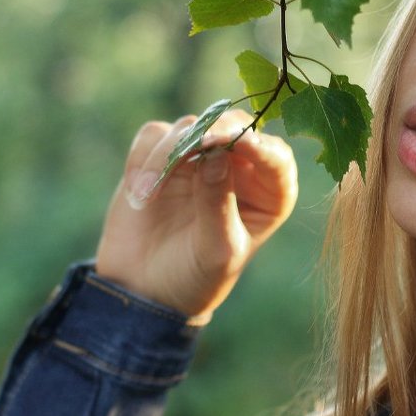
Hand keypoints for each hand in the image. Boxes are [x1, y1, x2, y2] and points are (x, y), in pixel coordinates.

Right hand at [95, 109, 298, 319]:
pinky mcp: (163, 155)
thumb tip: (217, 154)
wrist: (146, 290)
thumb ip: (219, 204)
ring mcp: (200, 157)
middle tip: (190, 146)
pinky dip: (143, 158)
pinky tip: (139, 194)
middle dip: (212, 131)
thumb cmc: (196, 276)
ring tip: (148, 195)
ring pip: (190, 126)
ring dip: (167, 154)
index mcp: (269, 193)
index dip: (259, 144)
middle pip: (234, 125)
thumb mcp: (216, 250)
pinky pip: (155, 136)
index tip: (236, 141)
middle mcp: (240, 167)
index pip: (276, 157)